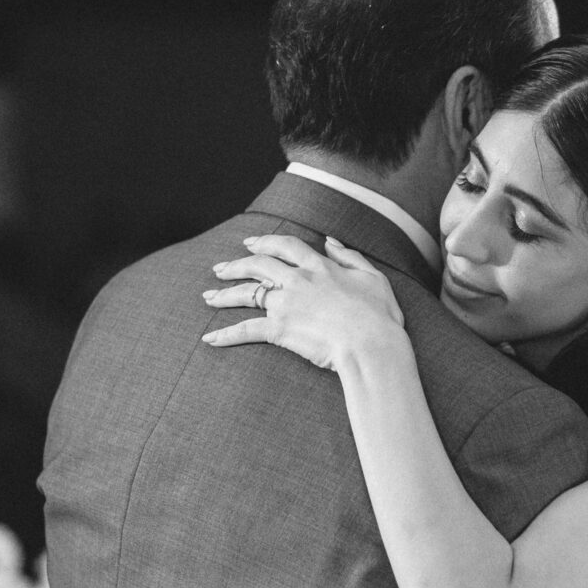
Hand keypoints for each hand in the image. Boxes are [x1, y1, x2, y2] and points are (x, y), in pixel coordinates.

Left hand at [201, 233, 403, 369]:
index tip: (250, 243)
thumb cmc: (380, 316)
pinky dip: (225, 334)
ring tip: (208, 297)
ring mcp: (286, 304)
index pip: (285, 246)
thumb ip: (350, 257)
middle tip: (220, 269)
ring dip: (224, 295)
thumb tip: (331, 241)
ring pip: (247, 294)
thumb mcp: (373, 278)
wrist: (372, 347)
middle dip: (236, 265)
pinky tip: (209, 338)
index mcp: (319, 266)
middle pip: (257, 265)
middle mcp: (298, 280)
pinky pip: (245, 330)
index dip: (265, 242)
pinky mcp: (279, 330)